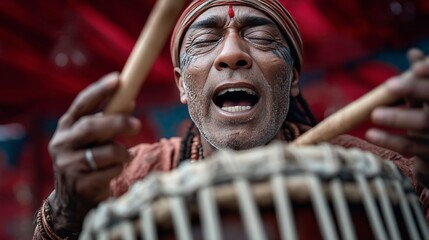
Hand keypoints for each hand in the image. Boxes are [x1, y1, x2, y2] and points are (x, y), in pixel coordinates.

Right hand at [47, 72, 140, 232]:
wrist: (72, 200)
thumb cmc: (87, 160)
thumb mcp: (92, 139)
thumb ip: (107, 121)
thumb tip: (130, 101)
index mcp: (66, 127)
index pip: (82, 104)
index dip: (100, 91)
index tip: (119, 79)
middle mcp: (62, 144)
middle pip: (91, 127)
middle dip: (117, 123)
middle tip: (137, 124)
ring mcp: (68, 165)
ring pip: (105, 152)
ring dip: (121, 152)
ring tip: (123, 156)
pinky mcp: (80, 185)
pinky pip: (110, 172)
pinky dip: (118, 169)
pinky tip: (113, 172)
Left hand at [366, 49, 428, 187]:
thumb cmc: (428, 112)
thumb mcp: (425, 94)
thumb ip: (421, 75)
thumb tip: (413, 53)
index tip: (416, 67)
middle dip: (413, 89)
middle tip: (389, 85)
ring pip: (422, 123)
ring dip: (397, 117)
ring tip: (374, 114)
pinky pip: (410, 147)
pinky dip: (390, 140)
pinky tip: (371, 134)